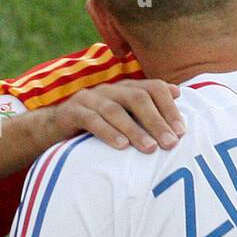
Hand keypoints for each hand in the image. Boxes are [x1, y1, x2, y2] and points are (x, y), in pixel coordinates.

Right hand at [48, 80, 184, 152]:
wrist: (53, 130)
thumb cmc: (98, 128)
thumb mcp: (125, 118)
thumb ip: (148, 109)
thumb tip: (178, 92)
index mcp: (125, 88)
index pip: (153, 88)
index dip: (169, 107)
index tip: (182, 132)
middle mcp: (109, 89)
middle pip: (138, 98)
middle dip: (157, 121)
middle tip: (171, 144)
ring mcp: (89, 98)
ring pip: (115, 110)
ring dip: (135, 130)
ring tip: (150, 148)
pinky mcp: (71, 112)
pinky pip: (91, 120)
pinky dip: (108, 133)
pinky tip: (121, 146)